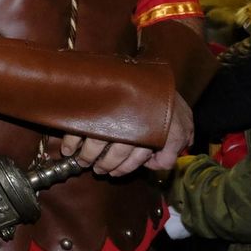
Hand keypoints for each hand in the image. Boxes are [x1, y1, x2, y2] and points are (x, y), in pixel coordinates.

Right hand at [59, 96, 190, 174]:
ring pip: (98, 142)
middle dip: (103, 163)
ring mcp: (115, 116)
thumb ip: (171, 151)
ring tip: (80, 160)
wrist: (156, 76)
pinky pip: (83, 126)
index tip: (113, 174)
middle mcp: (133, 128)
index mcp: (152, 135)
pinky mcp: (101, 104)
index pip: (134, 159)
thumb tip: (154, 166)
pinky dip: (72, 140)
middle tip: (93, 168)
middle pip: (115, 152)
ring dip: (86, 154)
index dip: (123, 168)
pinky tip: (68, 148)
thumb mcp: (182, 128)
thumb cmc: (169, 103)